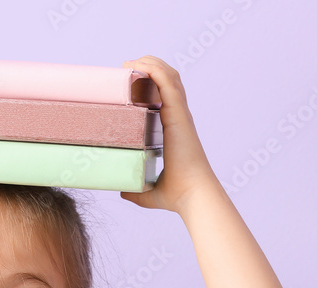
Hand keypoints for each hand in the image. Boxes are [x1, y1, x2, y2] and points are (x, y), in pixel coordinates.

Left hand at [119, 56, 219, 213]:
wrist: (193, 195)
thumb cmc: (177, 194)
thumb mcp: (150, 192)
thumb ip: (136, 191)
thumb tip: (122, 192)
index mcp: (175, 129)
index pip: (166, 96)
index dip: (151, 82)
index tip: (130, 81)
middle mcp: (179, 117)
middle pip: (168, 79)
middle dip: (149, 67)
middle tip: (126, 68)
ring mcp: (180, 114)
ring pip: (169, 76)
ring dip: (149, 63)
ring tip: (129, 62)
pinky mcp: (178, 115)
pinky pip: (168, 83)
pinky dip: (154, 69)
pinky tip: (138, 64)